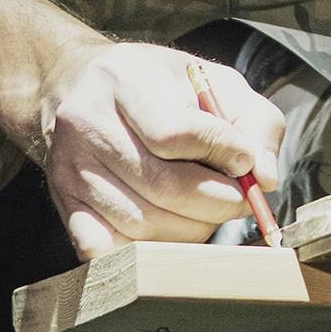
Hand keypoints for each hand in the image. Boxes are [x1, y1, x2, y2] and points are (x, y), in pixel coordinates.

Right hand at [36, 40, 285, 261]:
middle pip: (162, 186)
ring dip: (192, 229)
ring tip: (208, 212)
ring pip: (142, 224)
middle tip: (240, 200)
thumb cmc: (160, 87)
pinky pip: (108, 250)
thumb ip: (254, 122)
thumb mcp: (213, 82)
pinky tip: (170, 232)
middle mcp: (87, 122)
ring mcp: (70, 167)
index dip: (221, 152)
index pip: (173, 132)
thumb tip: (265, 177)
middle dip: (216, 202)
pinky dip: (147, 253)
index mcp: (123, 78)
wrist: (84, 88)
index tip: (245, 161)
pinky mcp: (65, 204)